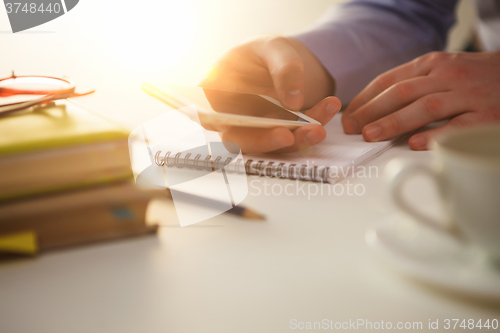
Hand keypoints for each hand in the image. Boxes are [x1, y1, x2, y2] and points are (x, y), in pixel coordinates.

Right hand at [199, 36, 339, 153]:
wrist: (284, 61)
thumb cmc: (265, 52)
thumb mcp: (274, 48)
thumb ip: (284, 69)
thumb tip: (293, 102)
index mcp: (215, 94)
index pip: (207, 116)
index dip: (217, 128)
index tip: (232, 127)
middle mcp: (231, 119)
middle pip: (241, 139)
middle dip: (266, 140)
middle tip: (288, 136)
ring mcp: (255, 130)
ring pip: (272, 143)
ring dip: (297, 138)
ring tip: (319, 127)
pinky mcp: (278, 134)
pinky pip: (295, 136)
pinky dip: (313, 126)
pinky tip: (330, 107)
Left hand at [342, 51, 499, 149]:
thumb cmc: (474, 77)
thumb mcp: (442, 70)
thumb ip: (414, 84)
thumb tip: (376, 108)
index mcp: (431, 64)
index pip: (389, 80)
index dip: (365, 99)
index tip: (348, 117)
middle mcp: (447, 76)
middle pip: (402, 92)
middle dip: (372, 111)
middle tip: (352, 129)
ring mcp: (468, 95)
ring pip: (425, 106)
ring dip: (394, 122)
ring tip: (371, 136)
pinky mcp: (487, 115)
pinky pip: (459, 125)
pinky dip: (436, 134)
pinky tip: (416, 144)